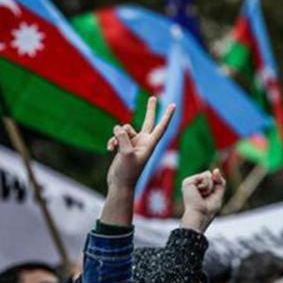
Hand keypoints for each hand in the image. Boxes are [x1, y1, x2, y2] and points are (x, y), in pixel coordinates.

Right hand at [99, 96, 174, 226]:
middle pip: (148, 121)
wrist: (120, 185)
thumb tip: (118, 127)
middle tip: (153, 97)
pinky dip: (112, 141)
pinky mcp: (124, 147)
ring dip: (117, 135)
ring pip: (125, 129)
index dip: (167, 116)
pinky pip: (117, 136)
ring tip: (114, 147)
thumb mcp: (125, 153)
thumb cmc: (127, 173)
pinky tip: (109, 149)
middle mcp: (143, 142)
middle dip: (150, 110)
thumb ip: (123, 137)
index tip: (173, 105)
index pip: (161, 127)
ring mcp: (133, 144)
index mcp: (149, 144)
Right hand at [180, 169, 225, 232]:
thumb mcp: (218, 194)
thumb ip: (219, 181)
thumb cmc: (208, 209)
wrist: (200, 214)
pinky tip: (199, 192)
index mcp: (199, 188)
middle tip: (205, 197)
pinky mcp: (188, 181)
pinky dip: (206, 185)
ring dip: (209, 187)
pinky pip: (204, 175)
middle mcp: (193, 184)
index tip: (209, 198)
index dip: (215, 186)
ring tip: (202, 195)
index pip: (212, 179)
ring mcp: (190, 182)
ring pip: (208, 175)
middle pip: (211, 176)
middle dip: (212, 187)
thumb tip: (215, 170)